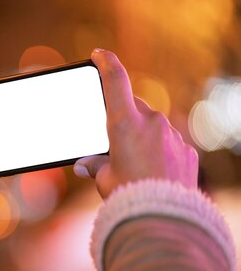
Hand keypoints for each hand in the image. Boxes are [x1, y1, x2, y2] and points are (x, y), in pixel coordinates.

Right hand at [73, 49, 198, 197]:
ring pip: (152, 125)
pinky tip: (152, 172)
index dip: (106, 62)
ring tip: (133, 164)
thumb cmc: (127, 195)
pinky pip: (168, 143)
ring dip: (142, 136)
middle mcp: (151, 122)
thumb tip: (84, 166)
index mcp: (124, 122)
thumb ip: (95, 165)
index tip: (99, 54)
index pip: (115, 80)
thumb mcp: (104, 178)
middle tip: (112, 138)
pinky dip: (159, 150)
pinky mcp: (186, 150)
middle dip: (123, 116)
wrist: (163, 216)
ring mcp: (172, 135)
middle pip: (133, 106)